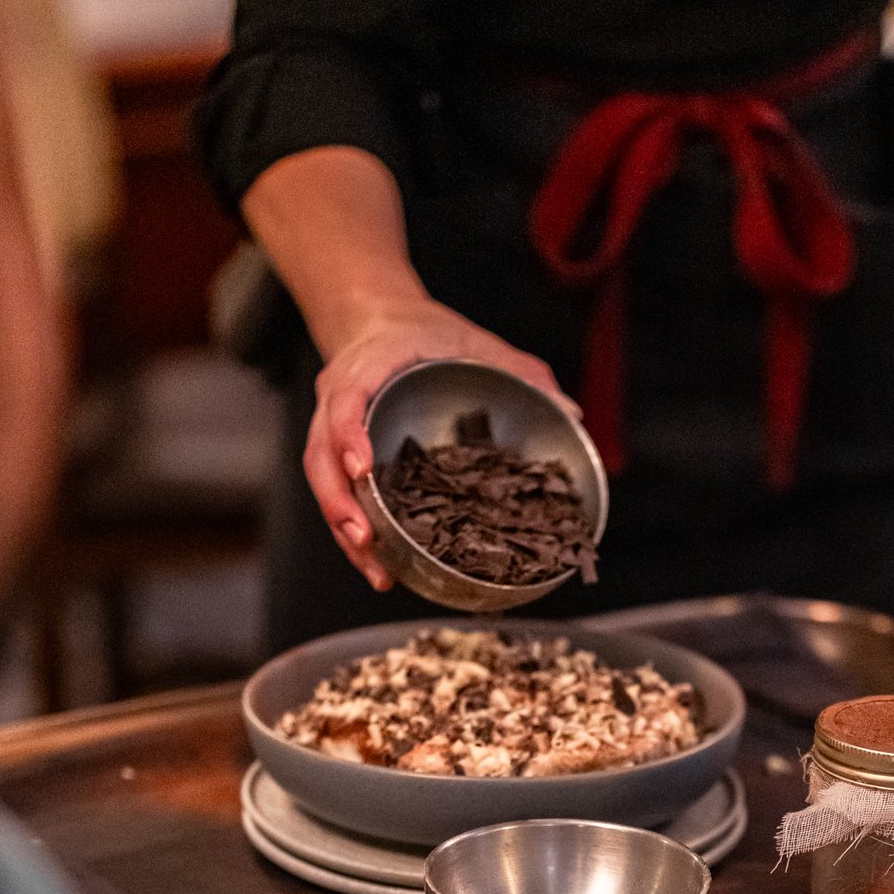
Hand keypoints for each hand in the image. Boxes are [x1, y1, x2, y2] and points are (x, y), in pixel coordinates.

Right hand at [304, 295, 575, 589]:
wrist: (381, 323)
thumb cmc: (425, 334)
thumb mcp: (475, 342)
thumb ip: (523, 372)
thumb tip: (572, 412)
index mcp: (368, 366)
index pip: (346, 400)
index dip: (348, 436)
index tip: (362, 468)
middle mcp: (339, 399)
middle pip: (321, 457)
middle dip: (340, 502)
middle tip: (366, 540)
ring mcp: (331, 429)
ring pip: (323, 484)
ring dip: (344, 530)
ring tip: (376, 570)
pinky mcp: (338, 455)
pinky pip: (336, 495)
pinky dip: (353, 532)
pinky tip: (379, 563)